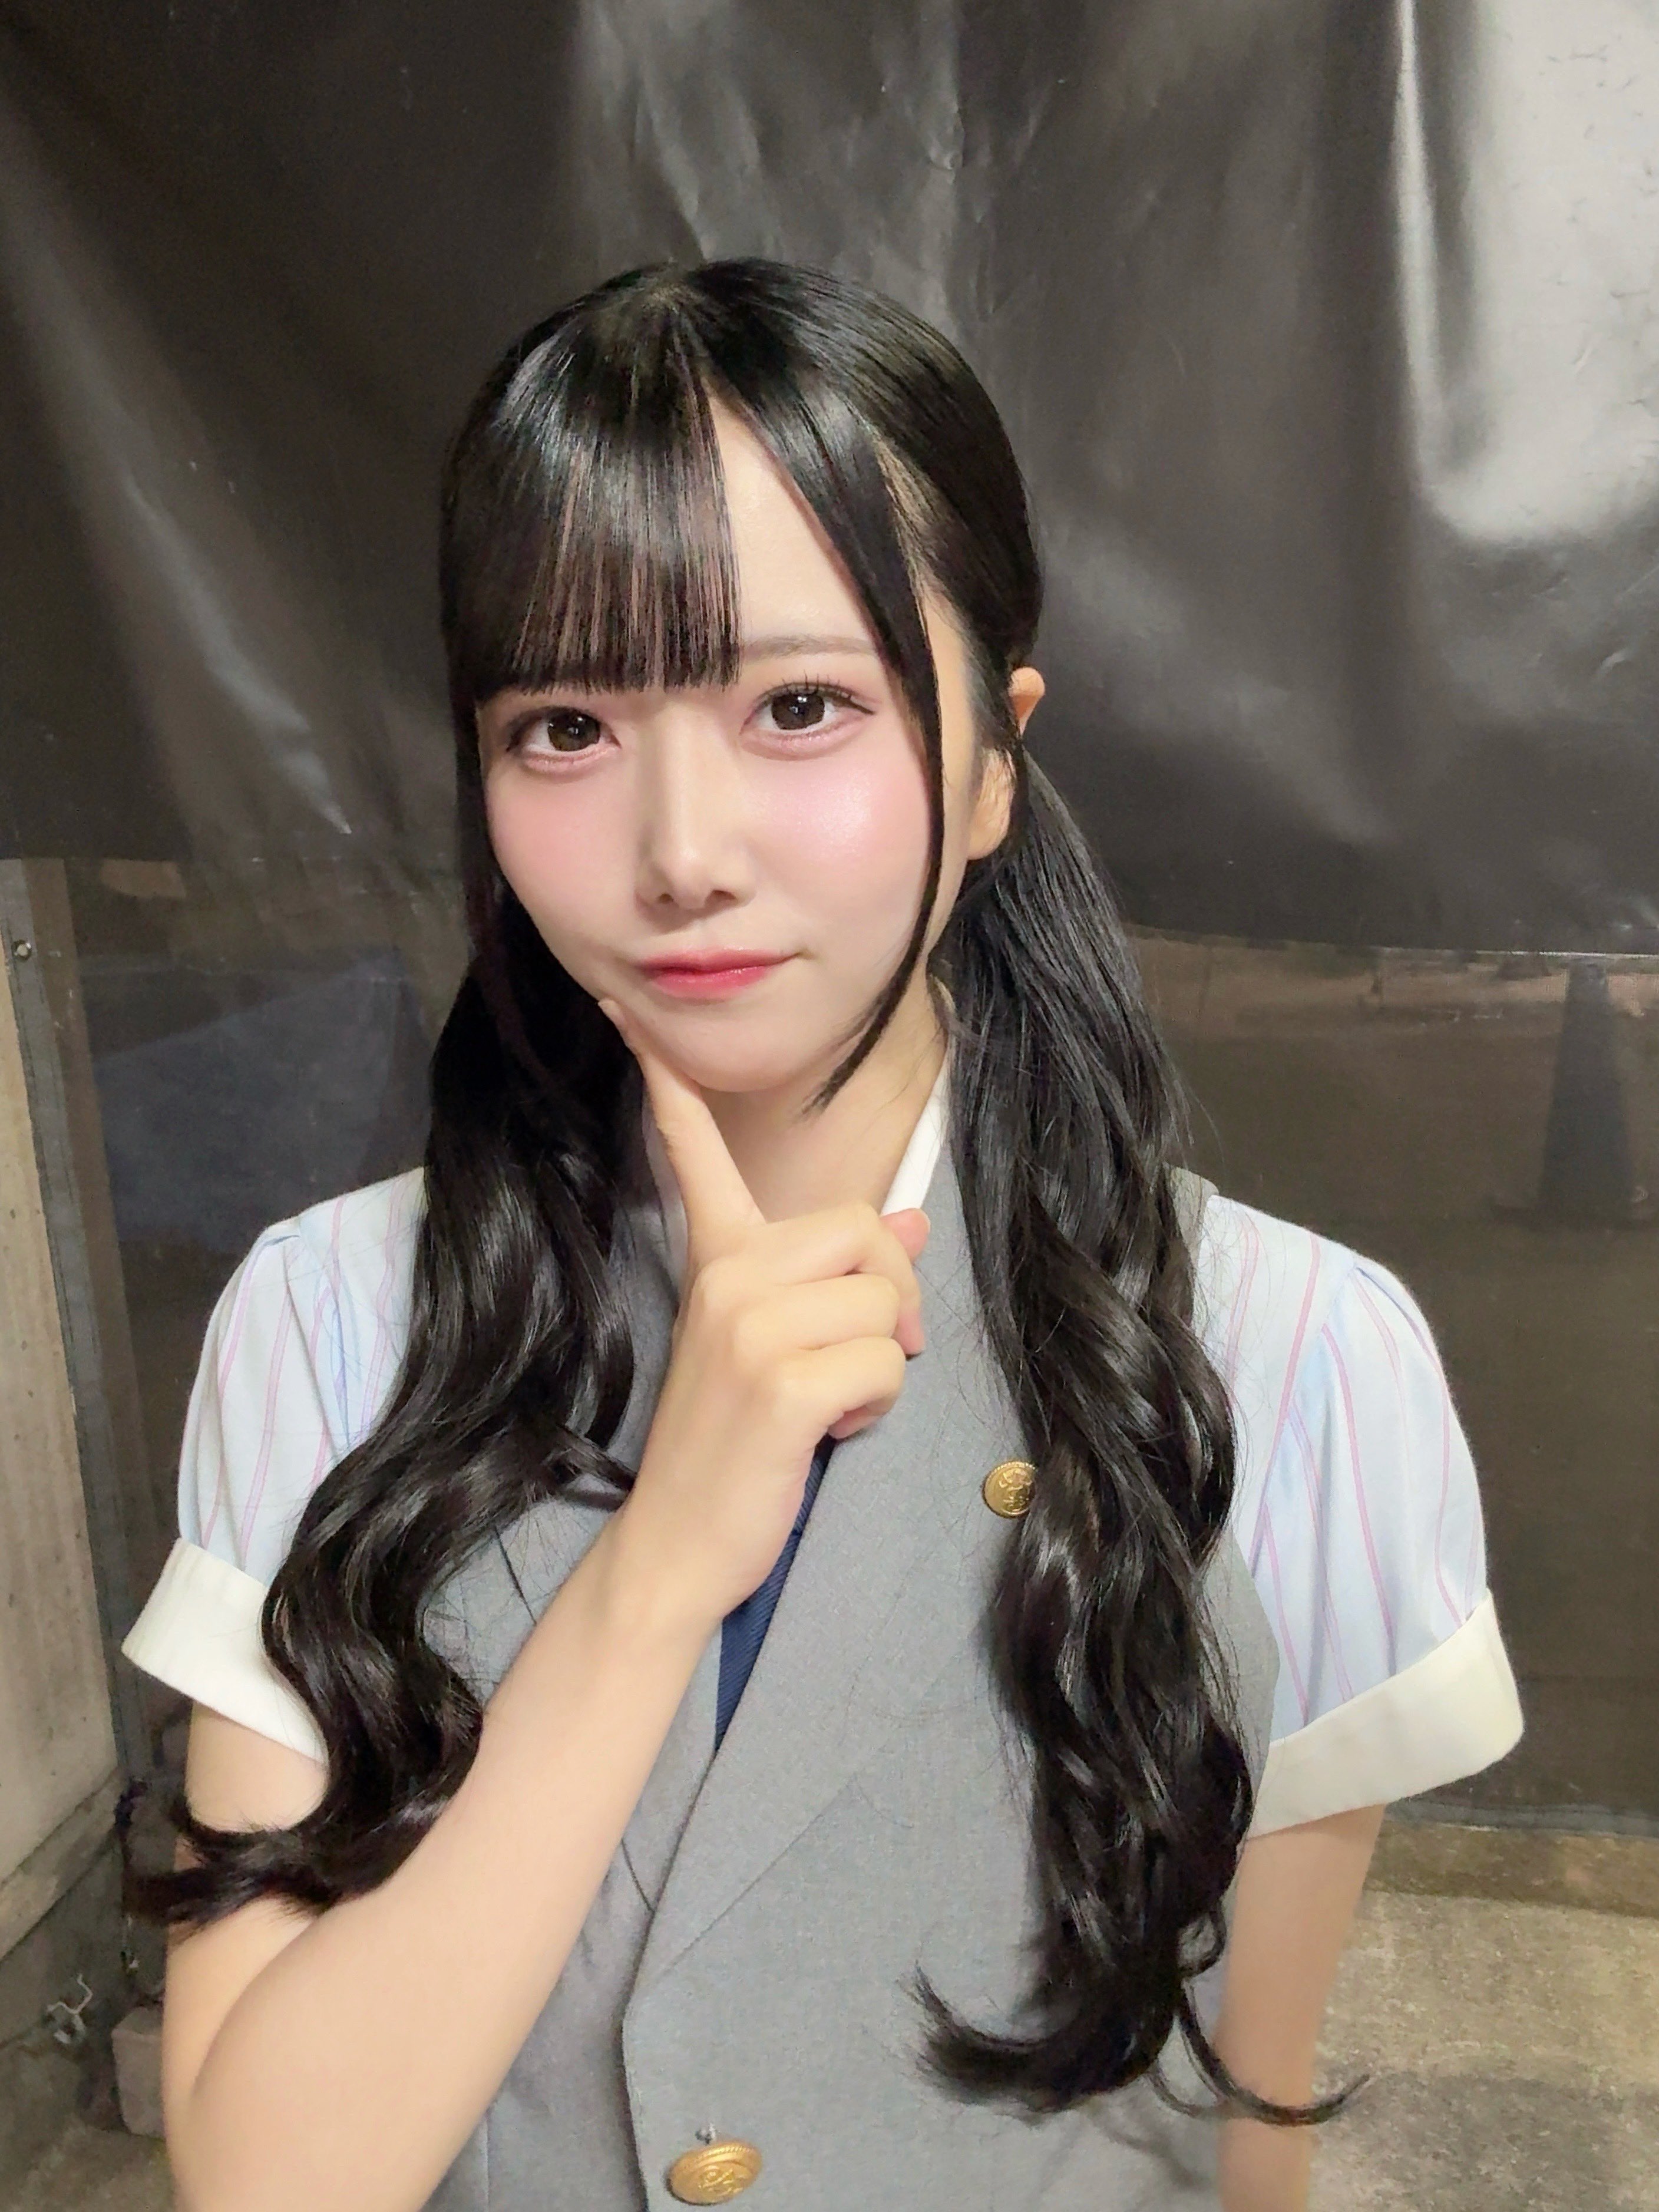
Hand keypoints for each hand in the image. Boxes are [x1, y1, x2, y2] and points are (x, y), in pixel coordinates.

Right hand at [596, 998, 930, 1634]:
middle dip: (892, 1295)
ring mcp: (748, 1327)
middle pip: (864, 1229)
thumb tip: (908, 1213)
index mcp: (717, 1259)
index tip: (627, 1017)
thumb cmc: (734, 1443)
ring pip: (886, 1301)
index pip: (692, 1153)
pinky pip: (885, 1361)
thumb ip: (837, 1275)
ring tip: (831, 1399)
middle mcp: (727, 1278)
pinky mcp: (781, 1384)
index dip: (668, 1086)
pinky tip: (829, 1430)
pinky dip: (876, 1404)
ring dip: (885, 1362)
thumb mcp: (775, 1344)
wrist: (677, 1542)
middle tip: (865, 1353)